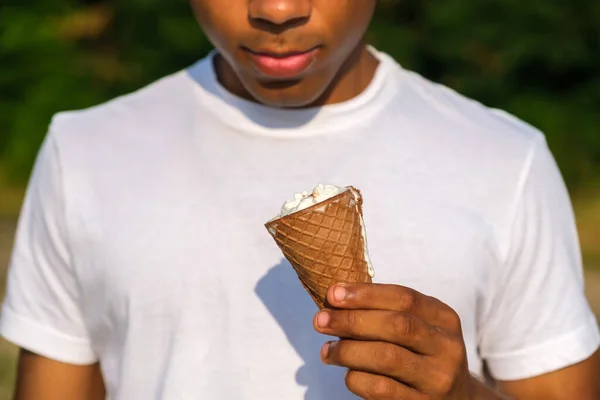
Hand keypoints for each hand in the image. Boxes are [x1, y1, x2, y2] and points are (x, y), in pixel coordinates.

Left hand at [313, 283, 473, 399]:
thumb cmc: (422, 355)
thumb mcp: (419, 328)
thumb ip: (386, 312)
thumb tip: (336, 299)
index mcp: (444, 319)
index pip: (404, 298)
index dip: (366, 294)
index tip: (333, 293)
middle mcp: (447, 348)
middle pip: (396, 326)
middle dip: (352, 320)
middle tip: (320, 320)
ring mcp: (437, 379)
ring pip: (387, 357)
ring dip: (348, 350)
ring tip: (327, 350)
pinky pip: (381, 389)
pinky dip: (356, 378)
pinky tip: (346, 373)